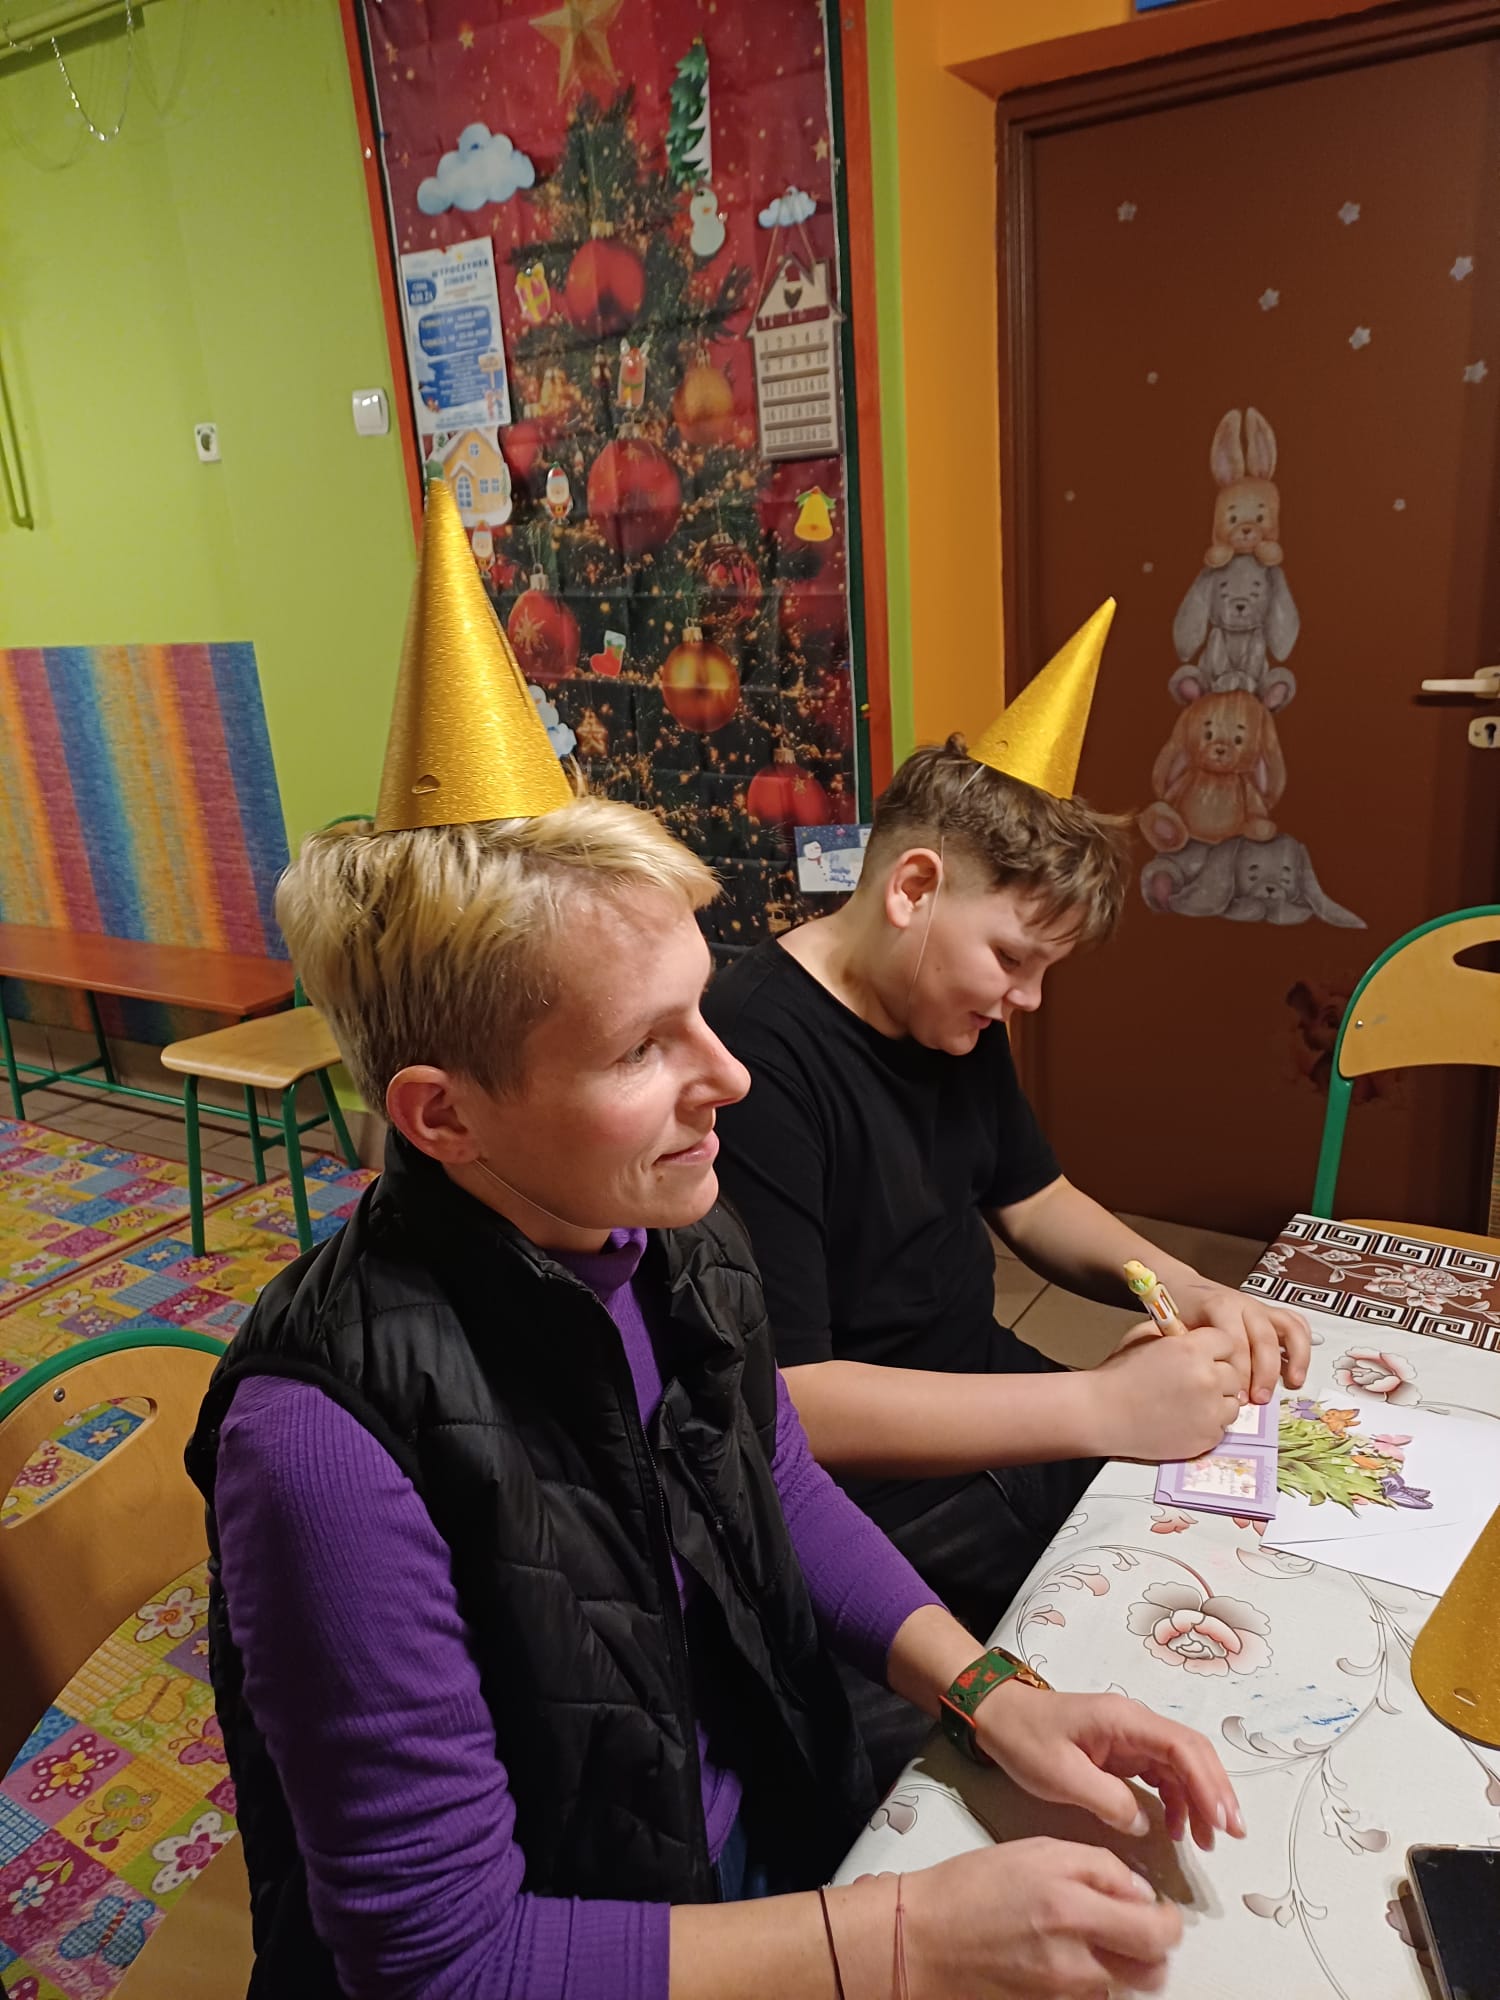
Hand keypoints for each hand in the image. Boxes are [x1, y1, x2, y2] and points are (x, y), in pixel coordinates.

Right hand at [899, 1838, 1182, 1996]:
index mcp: (1070, 1907)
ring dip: (1123, 1966)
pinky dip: (1092, 1983)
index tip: (1161, 1910)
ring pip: (1124, 1988)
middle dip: (1154, 1949)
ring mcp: (1062, 1995)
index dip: (1168, 1920)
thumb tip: (1138, 1891)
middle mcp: (1073, 1959)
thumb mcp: (1035, 1853)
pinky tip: (1068, 1959)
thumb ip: (1096, 1867)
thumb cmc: (969, 1890)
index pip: (1155, 1930)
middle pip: (1152, 1972)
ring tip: (1095, 1941)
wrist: (923, 1940)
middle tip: (1137, 1927)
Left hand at [973, 1681, 1244, 1850]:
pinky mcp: (1122, 1751)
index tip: (1222, 1820)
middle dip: (1216, 1791)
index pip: (1180, 1747)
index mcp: (1123, 1720)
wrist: (998, 1716)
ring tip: (1209, 1842)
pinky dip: (1176, 1800)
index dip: (1207, 1782)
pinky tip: (1177, 1829)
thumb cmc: (1025, 1739)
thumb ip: (1106, 1800)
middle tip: (1233, 1834)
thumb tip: (1144, 1823)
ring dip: (1200, 1799)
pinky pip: (1161, 1774)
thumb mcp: (1060, 1775)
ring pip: (1180, 1765)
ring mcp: (1130, 1737)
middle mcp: (1135, 1723)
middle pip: (1191, 1753)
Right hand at [1086, 1325, 1242, 1460]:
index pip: (1227, 1342)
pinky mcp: (1207, 1437)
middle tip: (1193, 1381)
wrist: (1102, 1414)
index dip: (1215, 1349)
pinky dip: (1208, 1424)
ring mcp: (1209, 1411)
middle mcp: (1207, 1378)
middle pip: (1233, 1373)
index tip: (1205, 1356)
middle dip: (1217, 1376)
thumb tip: (1192, 1331)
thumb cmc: (1118, 1376)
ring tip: (1189, 1402)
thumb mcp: (1143, 1338)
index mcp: (1192, 1349)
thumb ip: (1174, 1332)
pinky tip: (1185, 1418)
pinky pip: (1222, 1427)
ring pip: (1232, 1402)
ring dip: (1217, 1401)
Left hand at [1174, 1280, 1310, 1404]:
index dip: (1238, 1372)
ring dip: (1295, 1358)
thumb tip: (1203, 1382)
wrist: (1181, 1287)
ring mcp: (1260, 1307)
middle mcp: (1244, 1304)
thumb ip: (1191, 1350)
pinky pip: (1296, 1324)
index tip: (1236, 1397)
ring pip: (1289, 1328)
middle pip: (1264, 1338)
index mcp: (1220, 1306)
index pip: (1237, 1342)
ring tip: (1293, 1384)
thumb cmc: (1178, 1314)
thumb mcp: (1177, 1330)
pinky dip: (1303, 1346)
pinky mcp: (1271, 1313)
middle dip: (1265, 1372)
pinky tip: (1297, 1370)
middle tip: (1258, 1400)